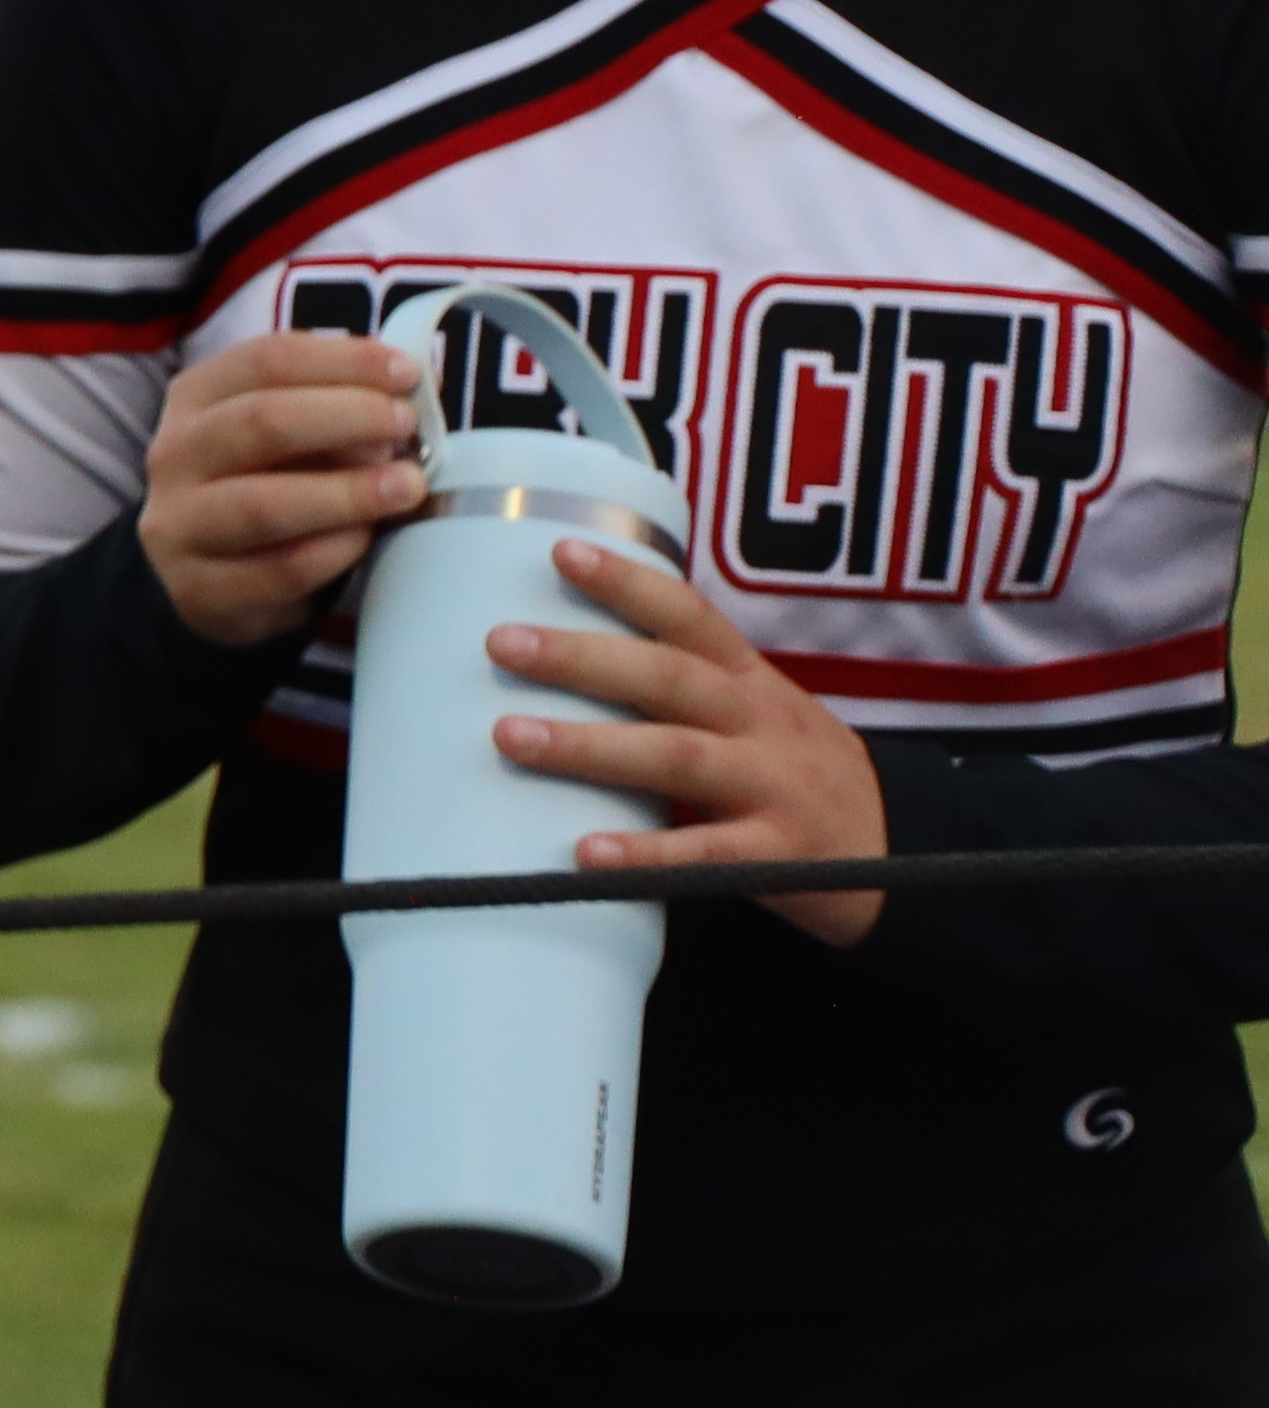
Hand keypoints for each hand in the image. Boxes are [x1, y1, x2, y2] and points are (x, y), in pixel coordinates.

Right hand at [138, 331, 417, 647]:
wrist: (209, 578)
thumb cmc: (267, 485)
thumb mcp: (289, 431)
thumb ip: (342, 402)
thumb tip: (417, 383)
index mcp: (195, 398)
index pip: (265, 360)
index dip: (343, 361)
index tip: (406, 372)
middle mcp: (175, 455)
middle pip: (261, 422)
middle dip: (348, 417)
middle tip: (406, 424)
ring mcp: (180, 525)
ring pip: (265, 504)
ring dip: (348, 492)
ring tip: (406, 485)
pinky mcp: (202, 589)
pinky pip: (281, 570)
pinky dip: (336, 551)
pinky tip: (368, 538)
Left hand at [488, 538, 886, 948]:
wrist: (905, 855)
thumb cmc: (795, 776)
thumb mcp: (755, 716)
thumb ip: (680, 689)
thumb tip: (558, 657)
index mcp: (749, 681)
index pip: (689, 617)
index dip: (629, 582)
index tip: (559, 551)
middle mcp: (761, 723)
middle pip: (669, 677)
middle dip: (584, 657)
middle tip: (501, 642)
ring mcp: (773, 787)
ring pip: (677, 756)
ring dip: (591, 746)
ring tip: (510, 736)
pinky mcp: (779, 856)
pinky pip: (705, 854)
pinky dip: (644, 853)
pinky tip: (584, 853)